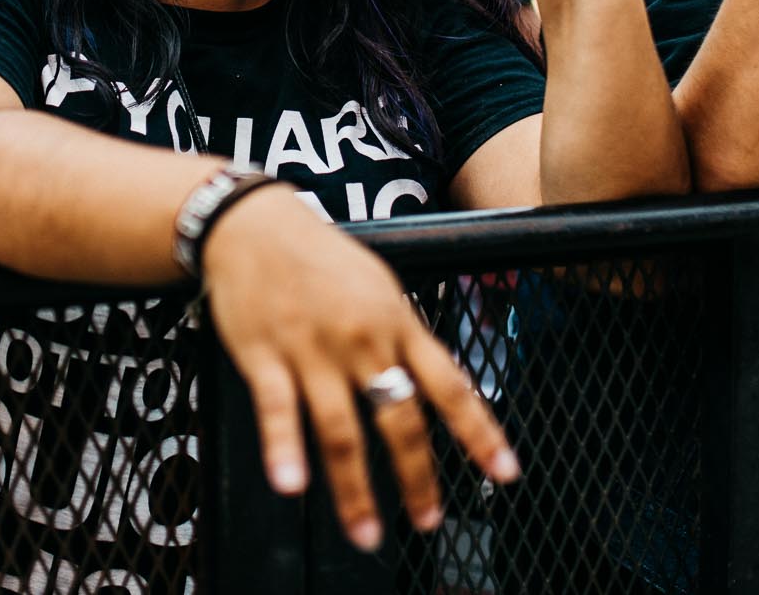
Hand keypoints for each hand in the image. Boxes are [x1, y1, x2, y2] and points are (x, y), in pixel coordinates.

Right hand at [201, 187, 518, 550]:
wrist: (254, 225)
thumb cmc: (318, 258)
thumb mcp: (378, 286)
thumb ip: (403, 337)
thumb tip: (433, 385)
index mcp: (396, 323)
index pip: (450, 385)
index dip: (479, 431)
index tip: (504, 472)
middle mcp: (362, 341)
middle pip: (400, 418)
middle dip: (417, 478)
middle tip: (428, 521)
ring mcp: (313, 350)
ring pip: (342, 429)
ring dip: (354, 489)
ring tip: (365, 533)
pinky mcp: (266, 356)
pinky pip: (279, 411)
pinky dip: (285, 450)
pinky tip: (293, 485)